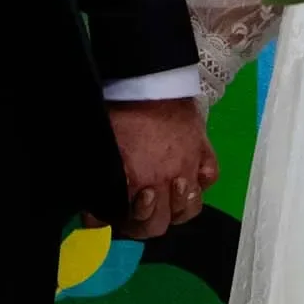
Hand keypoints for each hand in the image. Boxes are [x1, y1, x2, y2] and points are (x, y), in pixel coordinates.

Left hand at [104, 98, 217, 240]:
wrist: (150, 78)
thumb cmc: (120, 111)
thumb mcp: (101, 148)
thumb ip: (95, 183)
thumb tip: (92, 217)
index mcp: (137, 183)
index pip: (131, 223)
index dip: (120, 224)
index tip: (115, 213)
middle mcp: (167, 183)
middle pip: (160, 225)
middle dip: (144, 222)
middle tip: (136, 207)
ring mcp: (189, 168)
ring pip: (190, 208)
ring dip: (175, 208)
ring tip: (165, 195)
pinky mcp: (205, 150)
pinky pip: (210, 177)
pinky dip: (201, 182)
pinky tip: (189, 177)